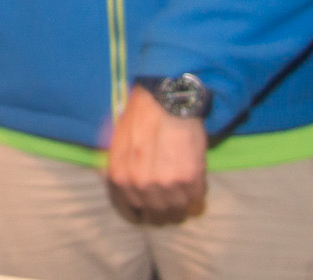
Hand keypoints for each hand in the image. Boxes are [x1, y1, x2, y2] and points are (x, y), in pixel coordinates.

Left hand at [106, 85, 205, 214]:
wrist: (166, 98)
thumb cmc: (140, 115)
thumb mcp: (115, 140)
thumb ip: (116, 166)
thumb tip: (115, 184)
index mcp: (119, 176)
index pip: (130, 211)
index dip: (141, 213)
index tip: (148, 211)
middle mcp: (140, 184)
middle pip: (156, 215)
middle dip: (164, 209)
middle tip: (171, 196)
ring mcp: (166, 183)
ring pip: (178, 209)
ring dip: (182, 201)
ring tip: (183, 186)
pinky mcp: (190, 178)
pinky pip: (196, 197)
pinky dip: (197, 191)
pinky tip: (193, 177)